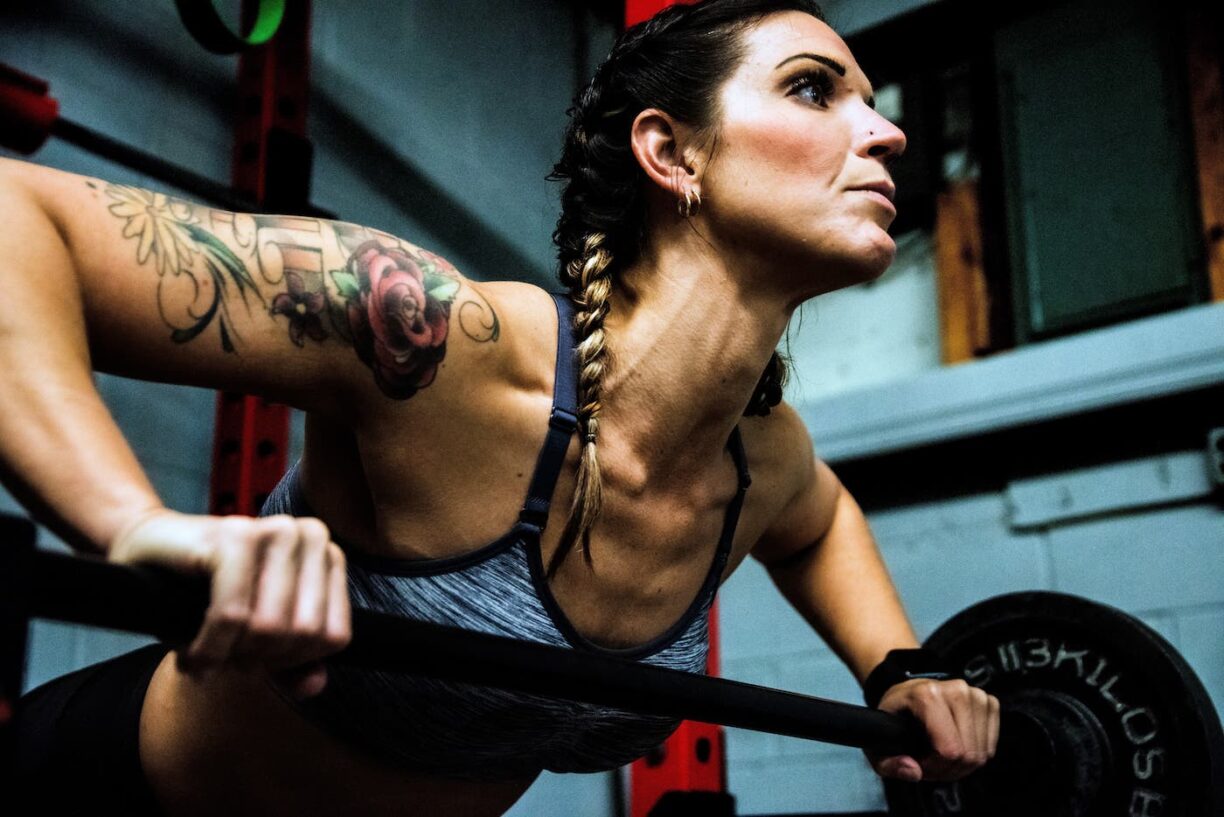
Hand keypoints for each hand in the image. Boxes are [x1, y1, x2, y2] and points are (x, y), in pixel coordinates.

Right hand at [107, 508, 351, 698]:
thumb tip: (314, 685)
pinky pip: (231, 616)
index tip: (255, 656)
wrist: (145, 556)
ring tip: (209, 649)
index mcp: (328, 555)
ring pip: (271, 627)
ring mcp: (275, 530)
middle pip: (303, 634)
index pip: (334, 637)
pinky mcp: (235, 536)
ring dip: (231, 655)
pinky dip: (208, 647)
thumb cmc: (204, 597)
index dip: (291, 662)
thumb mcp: (257, 638)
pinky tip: (193, 652)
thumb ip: (293, 664)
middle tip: (227, 654)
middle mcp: (310, 536)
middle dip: (259, 659)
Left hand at [866, 678, 998, 782]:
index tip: (920, 764)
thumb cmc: (896, 715)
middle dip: (949, 770)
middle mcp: (955, 690)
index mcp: (927, 695)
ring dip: (963, 764)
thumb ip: (888, 764)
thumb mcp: (878, 741)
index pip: (949, 750)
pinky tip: (958, 747)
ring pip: (982, 753)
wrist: (907, 692)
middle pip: (968, 754)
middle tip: (932, 764)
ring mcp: (975, 694)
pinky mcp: (989, 702)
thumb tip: (914, 772)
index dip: (935, 768)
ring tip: (942, 756)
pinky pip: (991, 745)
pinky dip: (976, 754)